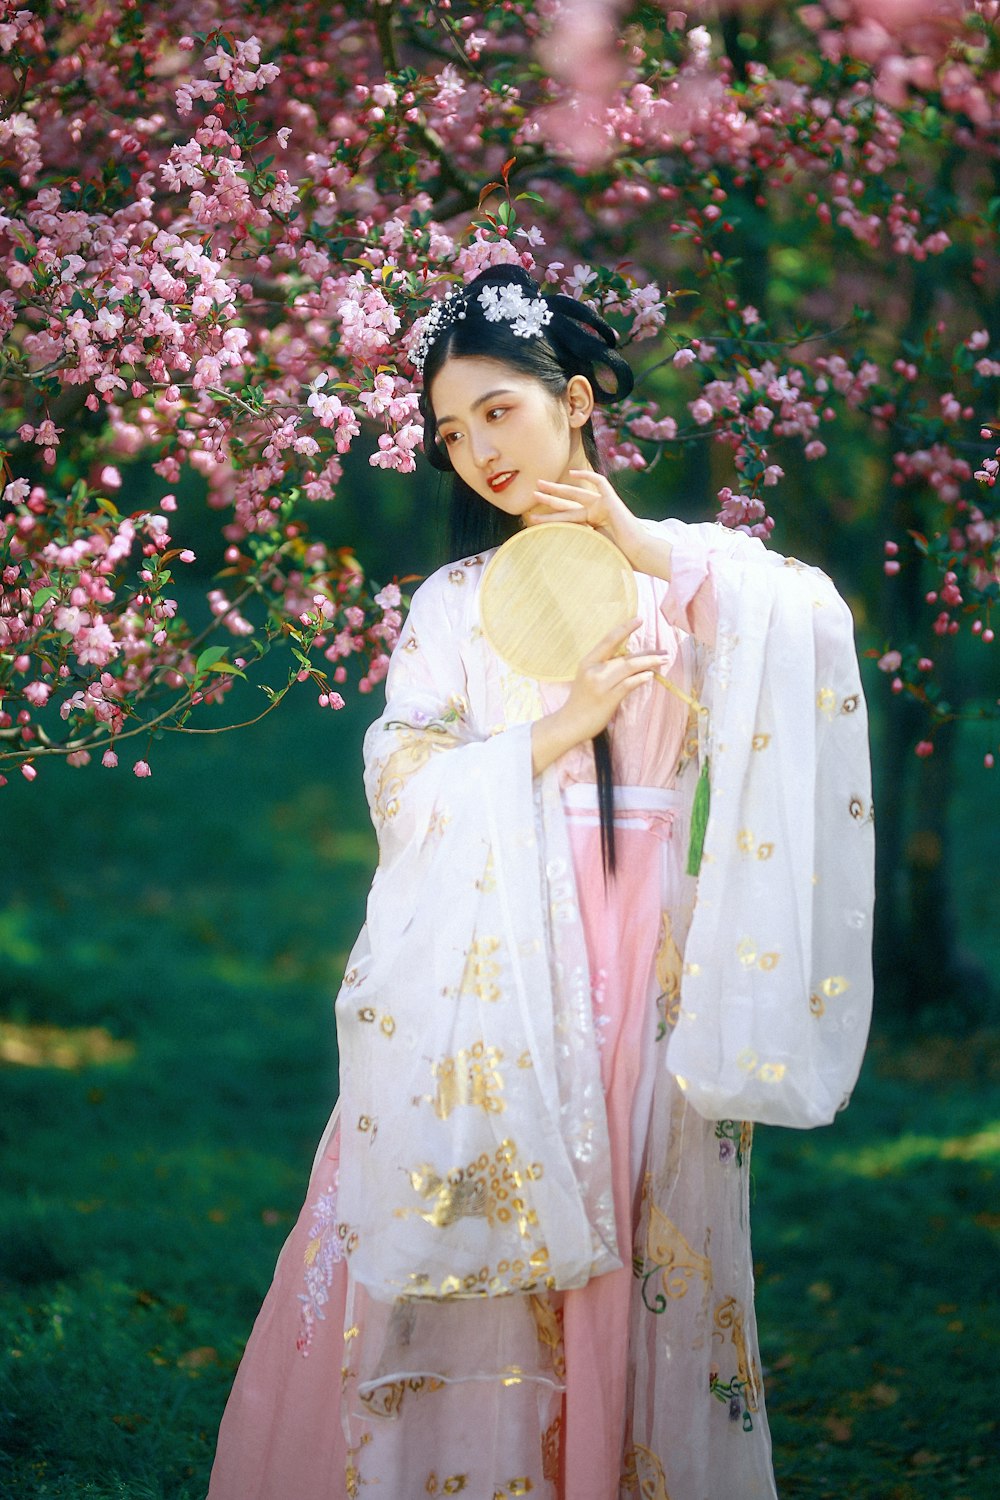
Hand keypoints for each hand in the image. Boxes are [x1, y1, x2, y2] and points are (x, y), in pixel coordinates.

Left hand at [526, 469, 671, 579]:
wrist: (638, 555)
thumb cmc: (619, 558)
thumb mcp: (590, 551)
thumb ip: (575, 545)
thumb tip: (552, 556)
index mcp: (592, 526)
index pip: (567, 518)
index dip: (550, 517)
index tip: (533, 519)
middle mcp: (597, 513)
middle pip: (568, 503)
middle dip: (550, 498)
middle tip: (533, 493)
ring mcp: (604, 505)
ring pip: (576, 494)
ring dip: (558, 490)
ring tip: (540, 485)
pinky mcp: (612, 501)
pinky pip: (599, 483)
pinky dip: (587, 476)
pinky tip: (572, 474)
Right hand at [531, 617, 671, 774]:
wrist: (570, 723)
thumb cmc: (582, 700)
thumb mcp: (588, 677)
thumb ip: (605, 667)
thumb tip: (631, 659)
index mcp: (588, 662)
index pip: (609, 640)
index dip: (625, 628)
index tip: (639, 619)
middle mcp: (594, 670)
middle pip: (625, 656)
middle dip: (647, 653)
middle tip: (664, 652)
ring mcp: (601, 685)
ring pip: (629, 667)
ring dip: (649, 663)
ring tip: (663, 661)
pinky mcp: (608, 698)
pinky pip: (628, 684)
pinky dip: (640, 678)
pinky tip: (651, 675)